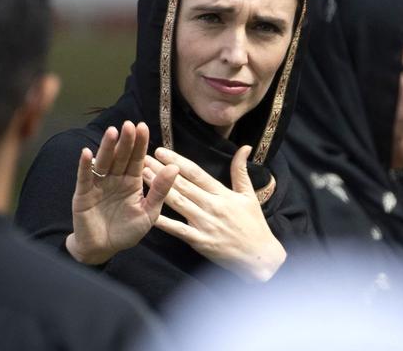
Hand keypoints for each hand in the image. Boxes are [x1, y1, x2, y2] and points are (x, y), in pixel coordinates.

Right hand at [65, 121, 177, 264]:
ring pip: (104, 162)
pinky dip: (85, 166)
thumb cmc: (127, 231)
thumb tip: (174, 167)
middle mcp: (115, 178)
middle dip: (125, 141)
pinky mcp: (83, 194)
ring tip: (112, 132)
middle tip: (129, 125)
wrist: (104, 250)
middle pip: (121, 156)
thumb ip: (160, 190)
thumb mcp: (149, 212)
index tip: (143, 127)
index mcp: (132, 181)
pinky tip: (87, 153)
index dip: (140, 143)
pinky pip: (85, 177)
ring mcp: (99, 184)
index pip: (137, 158)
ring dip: (107, 147)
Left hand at [143, 145, 285, 281]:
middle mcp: (211, 206)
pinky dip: (163, 221)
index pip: (196, 173)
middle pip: (182, 184)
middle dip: (161, 170)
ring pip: (177, 202)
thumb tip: (245, 147)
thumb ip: (241, 170)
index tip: (162, 151)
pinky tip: (149, 212)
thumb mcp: (249, 194)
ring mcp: (205, 223)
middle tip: (143, 158)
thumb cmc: (254, 224)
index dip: (177, 161)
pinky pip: (178, 229)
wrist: (259, 256)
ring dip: (158, 187)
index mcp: (221, 193)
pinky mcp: (200, 241)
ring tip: (142, 175)